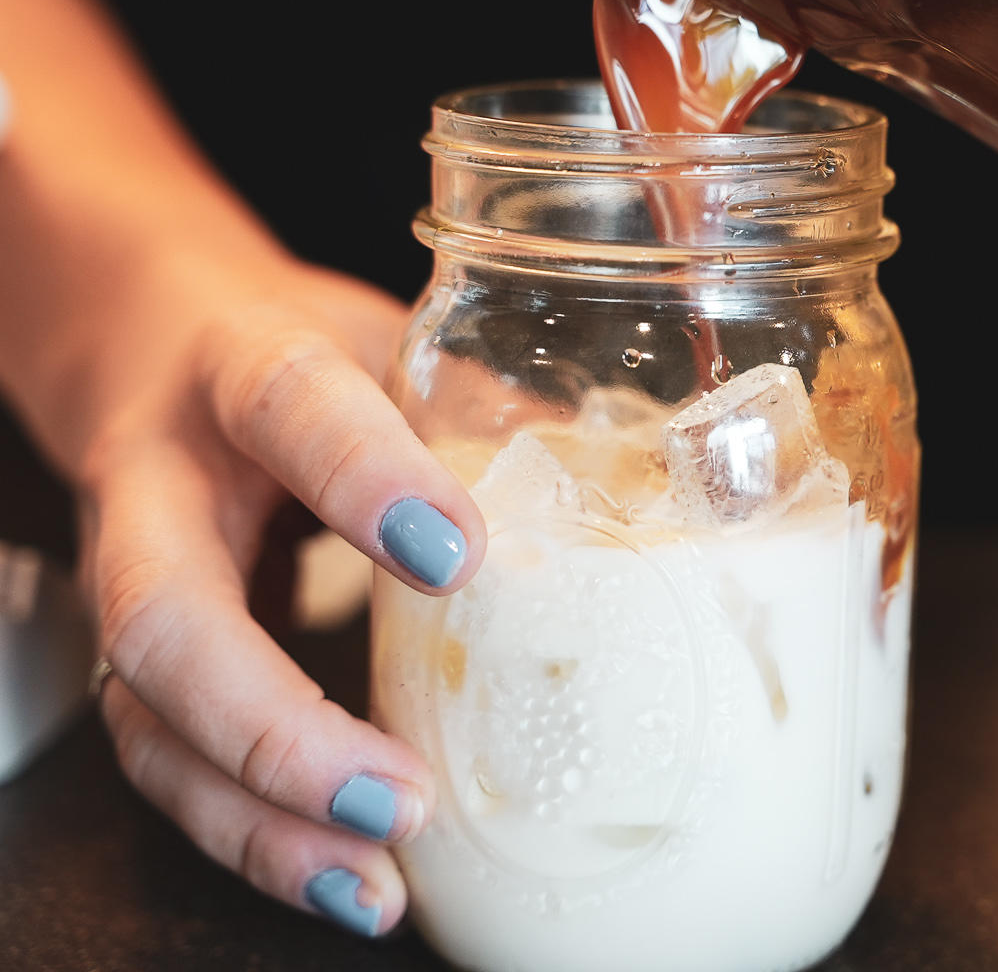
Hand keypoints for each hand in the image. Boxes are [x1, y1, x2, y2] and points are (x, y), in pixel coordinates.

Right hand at [73, 252, 485, 936]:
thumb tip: (646, 478)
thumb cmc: (306, 349)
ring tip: (372, 877)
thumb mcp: (397, 340)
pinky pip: (167, 758)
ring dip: (257, 816)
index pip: (288, 405)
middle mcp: (164, 477)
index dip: (362, 477)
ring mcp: (132, 574)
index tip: (457, 554)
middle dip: (273, 725)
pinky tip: (345, 875)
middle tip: (399, 796)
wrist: (151, 343)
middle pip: (165, 613)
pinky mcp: (140, 657)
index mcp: (244, 362)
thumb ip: (495, 404)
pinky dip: (252, 833)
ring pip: (149, 715)